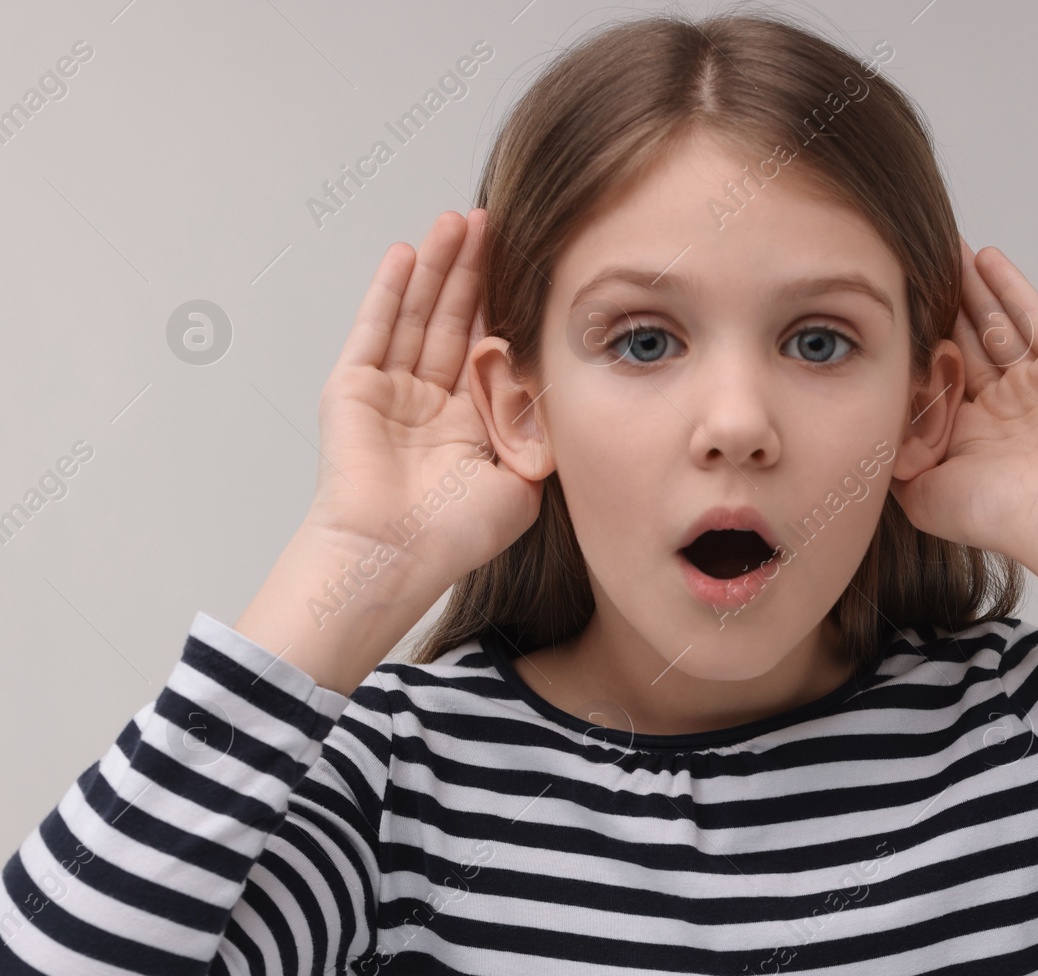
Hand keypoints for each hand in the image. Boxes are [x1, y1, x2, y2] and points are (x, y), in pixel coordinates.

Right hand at [304, 209, 543, 595]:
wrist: (394, 556)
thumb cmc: (454, 536)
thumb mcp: (522, 481)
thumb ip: (538, 432)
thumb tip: (548, 384)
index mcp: (471, 426)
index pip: (491, 350)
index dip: (507, 307)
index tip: (530, 266)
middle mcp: (431, 405)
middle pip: (455, 320)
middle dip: (474, 271)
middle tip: (492, 222)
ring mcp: (391, 393)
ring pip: (418, 315)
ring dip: (438, 267)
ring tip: (456, 221)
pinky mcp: (354, 387)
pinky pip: (375, 328)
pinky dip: (390, 290)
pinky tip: (408, 253)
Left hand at [890, 239, 1037, 565]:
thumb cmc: (1001, 514)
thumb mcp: (923, 494)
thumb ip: (894, 463)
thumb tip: (867, 437)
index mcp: (968, 434)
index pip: (933, 375)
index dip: (912, 344)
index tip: (884, 314)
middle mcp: (1000, 406)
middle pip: (962, 340)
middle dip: (937, 305)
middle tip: (910, 266)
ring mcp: (1034, 381)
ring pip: (993, 321)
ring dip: (968, 285)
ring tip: (943, 248)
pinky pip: (1030, 313)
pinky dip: (1007, 285)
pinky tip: (984, 258)